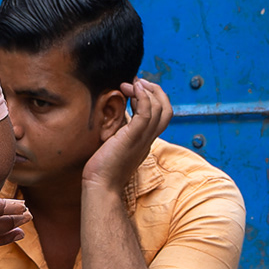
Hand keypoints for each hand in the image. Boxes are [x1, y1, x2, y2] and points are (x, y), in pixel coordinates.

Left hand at [83, 77, 171, 194]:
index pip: (161, 116)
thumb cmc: (102, 168)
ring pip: (161, 109)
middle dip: (156, 90)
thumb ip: (120, 129)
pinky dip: (144, 97)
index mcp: (146, 141)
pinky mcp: (133, 137)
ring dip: (148, 90)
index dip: (154, 98)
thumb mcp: (114, 143)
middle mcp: (148, 139)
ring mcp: (143, 138)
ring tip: (130, 84)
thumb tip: (115, 111)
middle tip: (138, 82)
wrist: (100, 186)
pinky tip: (133, 88)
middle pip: (167, 110)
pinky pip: (147, 113)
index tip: (137, 88)